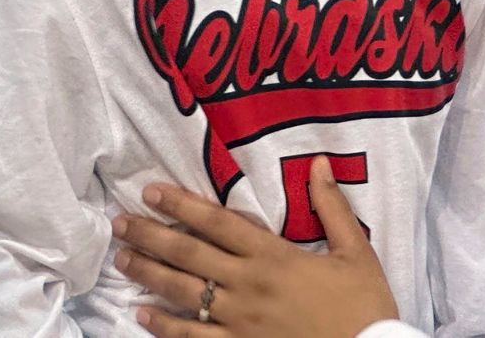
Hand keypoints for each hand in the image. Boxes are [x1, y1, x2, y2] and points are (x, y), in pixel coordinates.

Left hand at [113, 156, 398, 337]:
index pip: (219, 223)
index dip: (182, 205)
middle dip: (151, 236)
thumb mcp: (356, 250)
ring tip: (123, 258)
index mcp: (275, 257)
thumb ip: (332, 207)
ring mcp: (239, 322)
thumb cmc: (364, 304)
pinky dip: (164, 326)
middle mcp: (249, 285)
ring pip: (184, 294)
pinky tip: (142, 314)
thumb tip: (319, 164)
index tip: (152, 191)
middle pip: (190, 255)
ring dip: (149, 274)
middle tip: (120, 222)